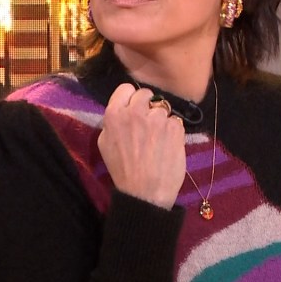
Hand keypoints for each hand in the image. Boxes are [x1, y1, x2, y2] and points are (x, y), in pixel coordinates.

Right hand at [97, 83, 186, 209]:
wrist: (145, 192)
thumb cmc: (122, 170)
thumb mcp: (104, 144)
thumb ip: (112, 122)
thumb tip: (122, 111)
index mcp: (114, 115)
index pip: (125, 88)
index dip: (130, 98)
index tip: (133, 108)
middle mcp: (136, 112)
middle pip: (146, 94)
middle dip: (147, 106)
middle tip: (147, 123)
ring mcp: (157, 119)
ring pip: (163, 109)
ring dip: (161, 120)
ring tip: (158, 139)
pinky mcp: (175, 128)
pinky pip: (175, 121)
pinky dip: (173, 131)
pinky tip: (168, 145)